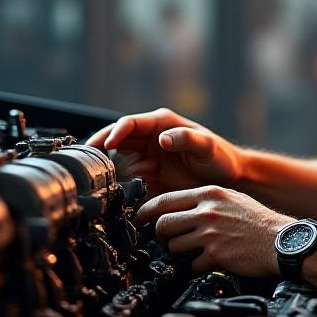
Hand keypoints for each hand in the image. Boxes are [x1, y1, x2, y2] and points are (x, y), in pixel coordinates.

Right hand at [86, 108, 243, 196]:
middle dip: (100, 148)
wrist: (229, 180)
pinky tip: (122, 192)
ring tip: (110, 180)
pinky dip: (122, 185)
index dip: (115, 132)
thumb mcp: (207, 146)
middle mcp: (150, 139)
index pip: (129, 124)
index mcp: (161, 124)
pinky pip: (128, 180)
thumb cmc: (221, 158)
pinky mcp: (148, 178)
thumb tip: (162, 139)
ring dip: (112, 169)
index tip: (107, 145)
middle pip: (115, 140)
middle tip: (87, 162)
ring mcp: (147, 158)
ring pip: (118, 160)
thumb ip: (187, 139)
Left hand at [136, 186, 290, 275]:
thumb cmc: (259, 222)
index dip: (146, 213)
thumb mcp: (232, 199)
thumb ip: (205, 202)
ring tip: (193, 253)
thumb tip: (178, 210)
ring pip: (174, 246)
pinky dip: (196, 266)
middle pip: (163, 224)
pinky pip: (192, 264)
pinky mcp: (216, 254)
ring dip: (179, 253)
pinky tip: (209, 262)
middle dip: (160, 237)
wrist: (283, 242)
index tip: (141, 221)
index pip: (164, 200)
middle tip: (166, 242)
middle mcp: (207, 212)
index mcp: (209, 194)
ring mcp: (211, 233)